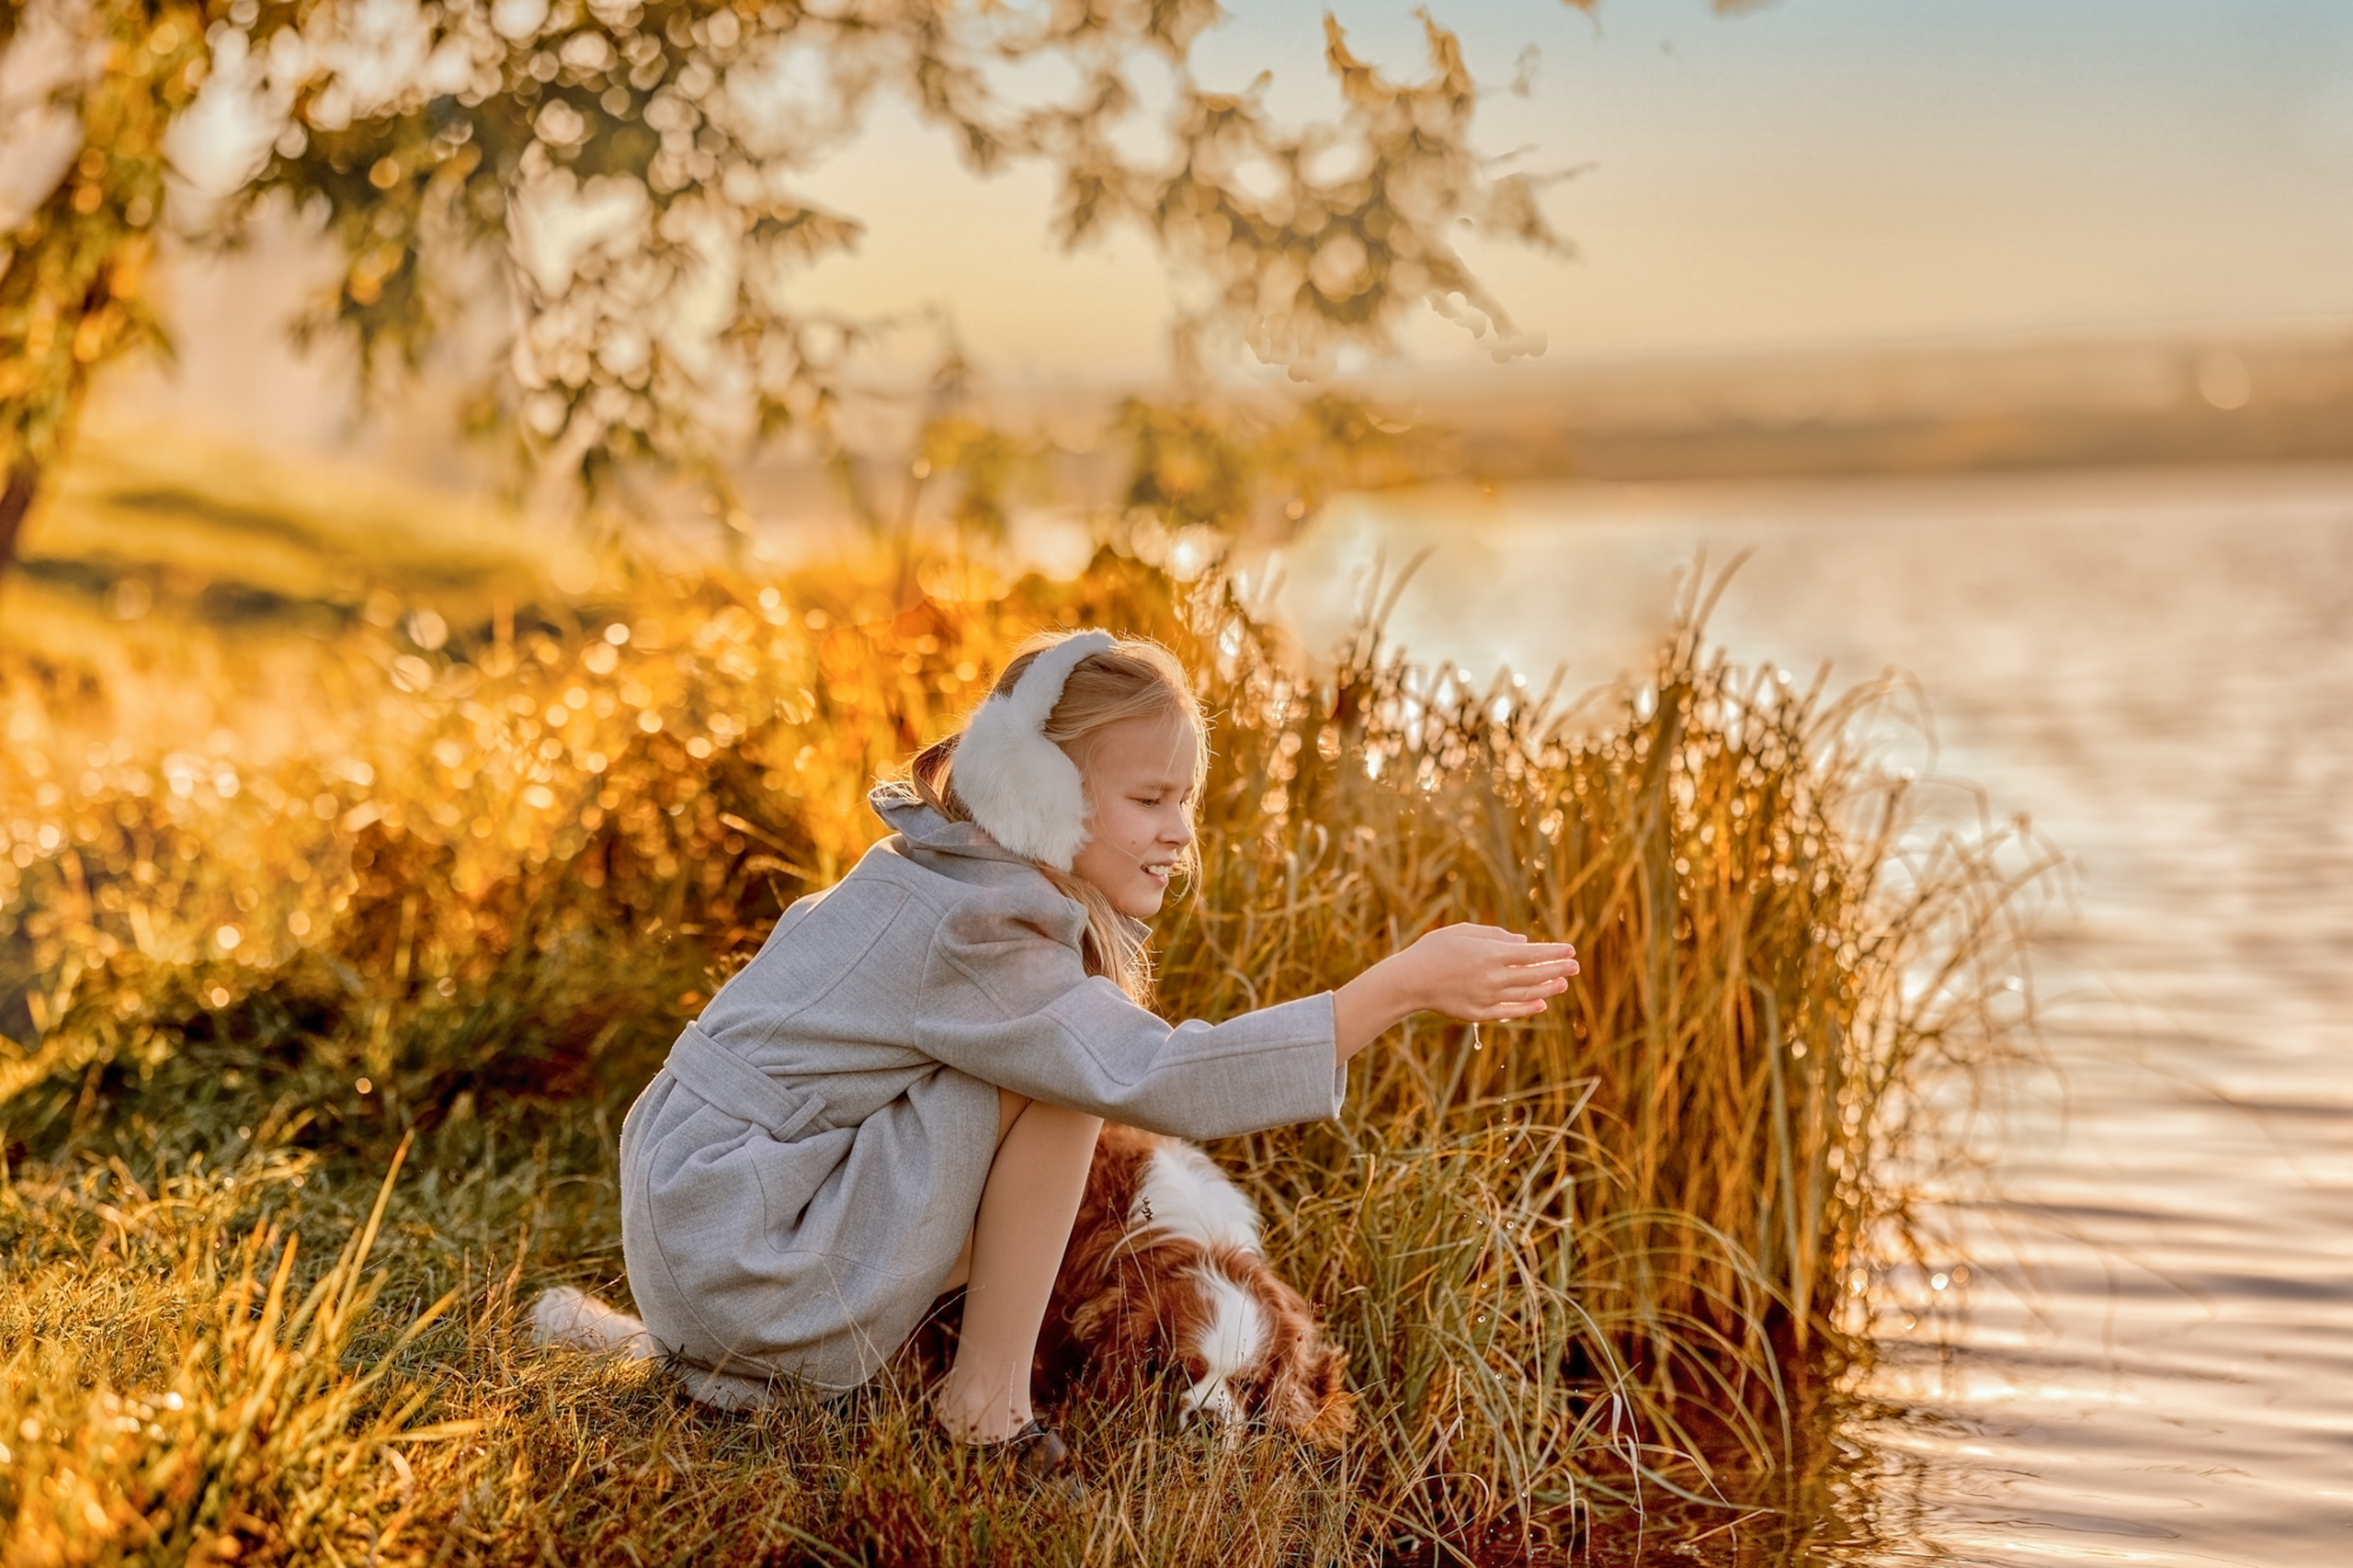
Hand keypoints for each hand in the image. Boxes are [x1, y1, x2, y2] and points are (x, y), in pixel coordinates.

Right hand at [1332, 923, 1578, 1062]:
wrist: (1409, 981)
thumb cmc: (1434, 950)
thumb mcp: (1464, 932)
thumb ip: (1496, 936)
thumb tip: (1524, 943)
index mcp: (1490, 954)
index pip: (1533, 954)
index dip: (1554, 953)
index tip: (1570, 950)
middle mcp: (1493, 977)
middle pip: (1535, 975)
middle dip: (1558, 970)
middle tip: (1575, 967)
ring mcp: (1487, 998)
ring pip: (1527, 994)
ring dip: (1548, 989)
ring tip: (1563, 985)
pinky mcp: (1479, 1014)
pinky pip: (1510, 1011)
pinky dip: (1528, 1008)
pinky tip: (1541, 1004)